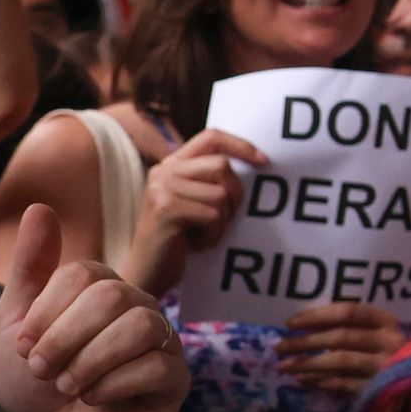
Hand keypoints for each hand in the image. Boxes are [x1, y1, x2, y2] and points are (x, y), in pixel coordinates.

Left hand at [0, 203, 186, 411]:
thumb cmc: (33, 384)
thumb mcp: (17, 323)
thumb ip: (31, 267)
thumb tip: (40, 207)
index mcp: (103, 289)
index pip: (84, 273)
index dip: (47, 311)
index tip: (23, 347)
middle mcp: (138, 308)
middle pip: (112, 296)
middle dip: (65, 338)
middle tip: (44, 370)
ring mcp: (162, 343)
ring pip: (138, 327)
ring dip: (89, 362)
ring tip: (69, 386)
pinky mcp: (175, 381)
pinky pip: (154, 368)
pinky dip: (111, 387)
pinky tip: (96, 401)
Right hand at [133, 127, 267, 283]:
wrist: (146, 274)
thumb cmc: (180, 241)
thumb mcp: (194, 203)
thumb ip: (211, 180)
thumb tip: (259, 162)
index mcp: (172, 164)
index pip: (212, 137)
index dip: (241, 145)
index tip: (264, 161)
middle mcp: (164, 171)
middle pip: (222, 166)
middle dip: (235, 196)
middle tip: (222, 220)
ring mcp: (162, 188)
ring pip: (221, 194)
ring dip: (222, 222)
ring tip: (202, 234)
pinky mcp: (166, 209)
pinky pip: (213, 216)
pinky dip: (213, 236)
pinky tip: (196, 245)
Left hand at [278, 301, 404, 398]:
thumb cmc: (394, 351)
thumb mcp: (380, 331)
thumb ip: (354, 325)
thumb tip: (310, 322)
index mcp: (387, 322)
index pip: (348, 312)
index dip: (317, 316)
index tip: (291, 322)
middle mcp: (387, 342)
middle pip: (339, 337)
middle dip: (305, 342)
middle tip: (279, 347)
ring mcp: (382, 366)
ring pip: (338, 361)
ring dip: (307, 364)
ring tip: (284, 366)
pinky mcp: (377, 388)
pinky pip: (342, 384)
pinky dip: (320, 382)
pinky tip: (303, 380)